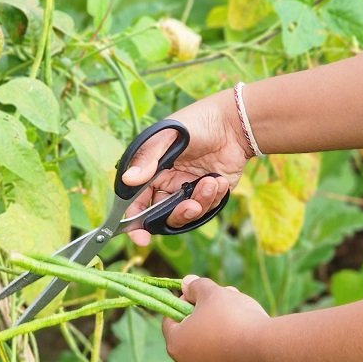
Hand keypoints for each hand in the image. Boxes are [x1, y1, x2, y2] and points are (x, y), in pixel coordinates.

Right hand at [120, 90, 251, 245]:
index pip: (136, 202)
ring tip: (211, 182)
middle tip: (191, 207)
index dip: (135, 223)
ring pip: (187, 214)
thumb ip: (148, 159)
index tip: (140, 238)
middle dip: (177, 214)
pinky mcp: (208, 193)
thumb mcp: (167, 137)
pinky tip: (219, 179)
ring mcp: (188, 190)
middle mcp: (167, 184)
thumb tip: (128, 180)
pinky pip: (207, 208)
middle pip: (162, 215)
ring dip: (200, 203)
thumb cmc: (196, 123)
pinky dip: (214, 196)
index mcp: (151, 172)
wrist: (234, 123)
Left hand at [162, 276, 273, 361]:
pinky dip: (237, 353)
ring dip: (222, 335)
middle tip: (224, 303)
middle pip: (193, 336)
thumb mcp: (212, 293)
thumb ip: (196, 286)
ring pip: (212, 352)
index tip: (199, 295)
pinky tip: (251, 341)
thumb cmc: (232, 318)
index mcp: (177, 344)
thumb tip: (186, 282)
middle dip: (206, 317)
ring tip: (242, 318)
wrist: (267, 350)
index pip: (170, 321)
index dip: (184, 304)